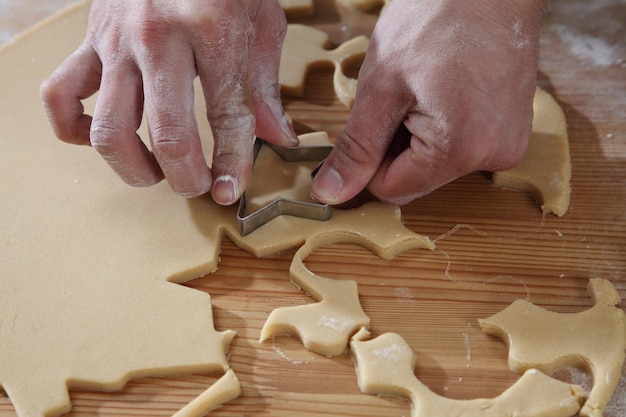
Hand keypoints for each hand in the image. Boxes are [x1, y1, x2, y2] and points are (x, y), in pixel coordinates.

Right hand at [40, 0, 296, 203]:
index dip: (233, 164)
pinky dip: (74, 129)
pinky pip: (60, 95)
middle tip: (197, 185)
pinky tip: (103, 137)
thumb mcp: (262, 19)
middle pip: (167, 136)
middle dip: (185, 178)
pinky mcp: (89, 40)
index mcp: (212, 30)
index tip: (232, 190)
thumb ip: (265, 84)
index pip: (228, 117)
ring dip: (134, 169)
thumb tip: (277, 138)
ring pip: (110, 130)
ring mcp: (117, 41)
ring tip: (155, 172)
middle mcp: (159, 39)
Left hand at [311, 0, 546, 205]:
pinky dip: (441, 127)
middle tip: (400, 96)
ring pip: (435, 164)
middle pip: (416, 178)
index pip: (392, 188)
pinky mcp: (511, 131)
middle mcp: (493, 156)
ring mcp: (507, 144)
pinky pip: (459, 147)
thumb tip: (330, 192)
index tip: (370, 121)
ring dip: (416, 134)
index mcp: (461, 149)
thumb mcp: (381, 86)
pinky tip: (443, 90)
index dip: (369, 160)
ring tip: (425, 87)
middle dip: (395, 145)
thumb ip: (356, 148)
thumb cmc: (437, 17)